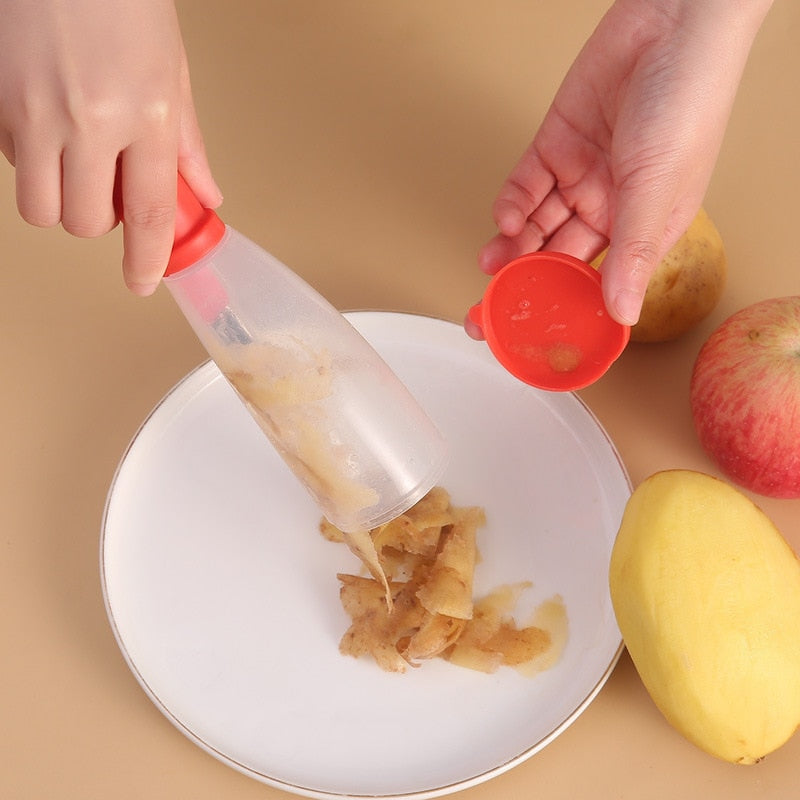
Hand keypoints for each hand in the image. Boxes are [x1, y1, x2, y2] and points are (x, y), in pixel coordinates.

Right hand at [0, 0, 221, 294]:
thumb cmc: (121, 1)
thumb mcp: (173, 72)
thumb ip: (187, 144)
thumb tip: (204, 196)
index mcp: (145, 115)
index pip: (150, 213)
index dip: (147, 259)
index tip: (143, 282)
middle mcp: (88, 120)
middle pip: (86, 222)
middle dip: (102, 224)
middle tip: (112, 192)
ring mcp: (33, 112)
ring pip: (40, 207)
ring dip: (62, 201)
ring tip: (77, 165)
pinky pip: (11, 164)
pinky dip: (31, 162)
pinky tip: (48, 128)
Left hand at [477, 0, 771, 325]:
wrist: (672, 23)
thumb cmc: (687, 103)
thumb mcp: (658, 191)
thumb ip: (633, 254)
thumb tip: (623, 312)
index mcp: (643, 229)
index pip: (597, 283)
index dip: (564, 307)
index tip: (532, 332)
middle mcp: (610, 208)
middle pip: (558, 258)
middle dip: (525, 282)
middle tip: (491, 308)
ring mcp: (581, 176)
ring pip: (537, 225)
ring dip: (512, 245)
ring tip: (492, 264)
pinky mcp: (556, 145)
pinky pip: (527, 185)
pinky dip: (513, 203)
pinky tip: (506, 216)